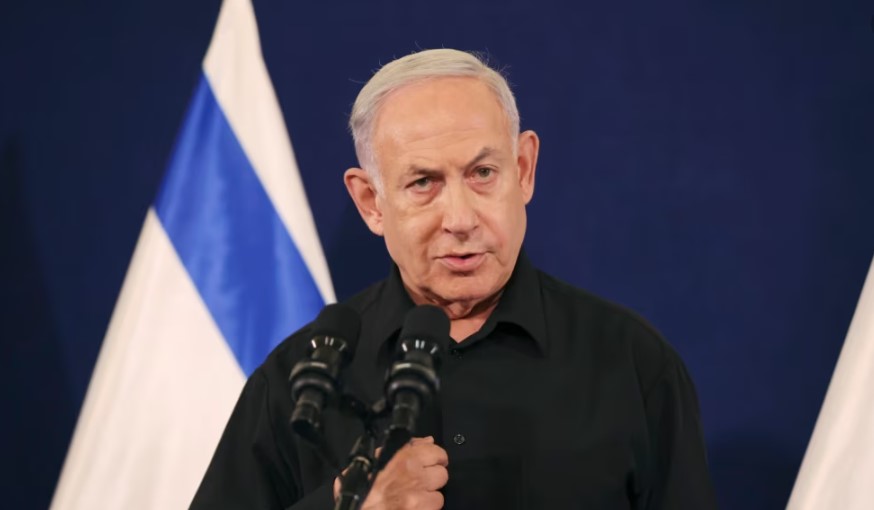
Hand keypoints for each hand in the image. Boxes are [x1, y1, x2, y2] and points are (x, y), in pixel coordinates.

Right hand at [333, 436, 448, 509]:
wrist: (357, 508)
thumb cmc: (361, 487)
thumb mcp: (375, 459)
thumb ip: (404, 447)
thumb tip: (427, 441)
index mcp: (403, 457)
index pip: (436, 451)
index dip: (435, 457)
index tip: (431, 461)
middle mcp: (414, 475)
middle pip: (441, 473)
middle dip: (432, 477)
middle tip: (420, 481)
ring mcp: (418, 496)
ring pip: (439, 493)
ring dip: (428, 495)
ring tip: (414, 496)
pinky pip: (435, 507)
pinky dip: (426, 508)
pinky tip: (414, 506)